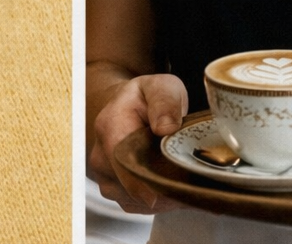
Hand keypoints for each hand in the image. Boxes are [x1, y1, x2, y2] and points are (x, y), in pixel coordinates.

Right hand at [88, 73, 188, 213]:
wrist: (128, 106)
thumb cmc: (146, 98)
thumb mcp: (162, 87)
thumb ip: (165, 102)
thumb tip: (165, 128)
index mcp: (110, 126)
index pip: (121, 162)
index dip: (143, 182)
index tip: (166, 191)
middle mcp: (101, 153)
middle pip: (129, 187)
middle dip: (162, 190)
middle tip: (190, 184)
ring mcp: (104, 174)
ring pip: (132, 200)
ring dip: (160, 198)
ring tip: (182, 181)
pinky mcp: (112, 187)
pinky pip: (133, 204)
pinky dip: (154, 201)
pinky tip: (170, 187)